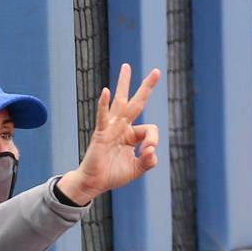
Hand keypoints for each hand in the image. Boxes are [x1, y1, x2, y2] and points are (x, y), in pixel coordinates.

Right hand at [58, 63, 159, 204]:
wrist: (94, 183)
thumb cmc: (113, 175)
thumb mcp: (136, 169)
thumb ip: (148, 162)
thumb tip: (152, 152)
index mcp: (131, 135)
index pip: (150, 129)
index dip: (153, 140)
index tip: (147, 153)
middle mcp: (122, 127)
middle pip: (136, 103)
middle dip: (147, 87)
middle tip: (157, 71)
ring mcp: (111, 128)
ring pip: (120, 102)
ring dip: (123, 84)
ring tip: (127, 66)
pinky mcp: (100, 133)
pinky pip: (102, 116)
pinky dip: (103, 104)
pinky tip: (105, 91)